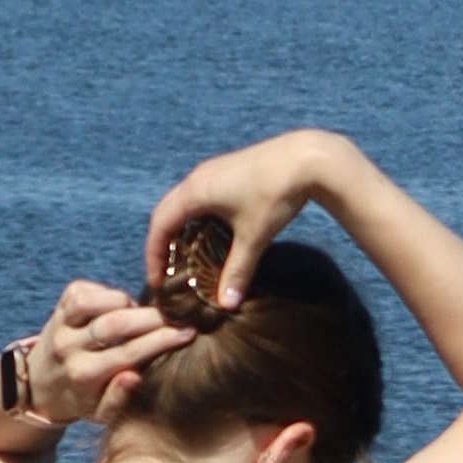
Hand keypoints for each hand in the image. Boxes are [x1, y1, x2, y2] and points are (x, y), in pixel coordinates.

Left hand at [27, 280, 197, 424]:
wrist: (40, 384)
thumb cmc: (83, 399)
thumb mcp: (101, 413)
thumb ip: (118, 398)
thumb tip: (134, 376)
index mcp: (83, 375)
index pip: (128, 353)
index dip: (162, 340)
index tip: (188, 332)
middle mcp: (67, 346)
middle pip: (115, 324)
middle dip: (153, 318)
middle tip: (179, 317)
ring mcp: (60, 322)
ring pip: (98, 300)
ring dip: (127, 303)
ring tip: (141, 315)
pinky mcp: (59, 305)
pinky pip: (85, 289)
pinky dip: (108, 294)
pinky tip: (119, 308)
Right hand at [144, 129, 358, 309]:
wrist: (308, 158)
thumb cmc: (276, 194)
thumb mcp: (255, 237)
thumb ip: (238, 271)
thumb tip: (226, 305)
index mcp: (195, 191)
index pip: (160, 225)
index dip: (154, 255)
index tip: (155, 281)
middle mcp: (197, 177)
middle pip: (166, 212)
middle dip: (163, 243)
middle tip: (166, 272)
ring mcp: (212, 172)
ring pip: (184, 203)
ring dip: (180, 229)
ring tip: (186, 257)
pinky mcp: (228, 171)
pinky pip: (201, 197)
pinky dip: (197, 219)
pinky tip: (211, 236)